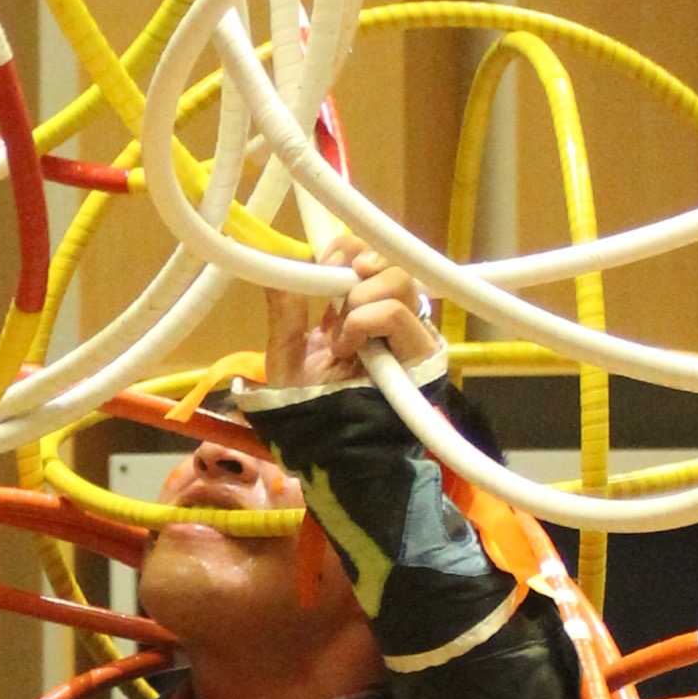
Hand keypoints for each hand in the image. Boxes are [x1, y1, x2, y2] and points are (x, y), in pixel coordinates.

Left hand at [261, 243, 440, 392]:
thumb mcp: (286, 356)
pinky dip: (366, 322)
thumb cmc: (308, 409)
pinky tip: (348, 350)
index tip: (323, 262)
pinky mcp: (421, 356)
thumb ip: (285, 312)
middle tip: (330, 296)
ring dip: (359, 300)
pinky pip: (400, 315)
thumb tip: (276, 266)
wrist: (326, 448)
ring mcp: (408, 336)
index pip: (369, 257)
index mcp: (360, 311)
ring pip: (400, 282)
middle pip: (391, 262)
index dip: (348, 249)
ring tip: (340, 337)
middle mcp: (390, 319)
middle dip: (357, 266)